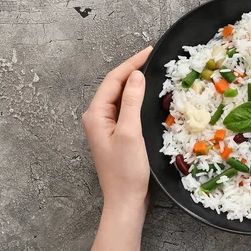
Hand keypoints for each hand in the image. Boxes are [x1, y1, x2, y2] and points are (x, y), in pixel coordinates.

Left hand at [81, 47, 152, 219]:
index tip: (150, 51)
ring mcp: (106, 127)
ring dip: (136, 84)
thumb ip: (132, 102)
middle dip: (133, 70)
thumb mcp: (130, 132)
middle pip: (115, 86)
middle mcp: (97, 118)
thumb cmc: (126, 170)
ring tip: (154, 71)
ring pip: (121, 97)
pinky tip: (150, 96)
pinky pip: (126, 109)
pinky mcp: (117, 135)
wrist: (125, 200)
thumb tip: (136, 75)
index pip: (113, 80)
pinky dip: (138, 99)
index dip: (131, 63)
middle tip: (154, 57)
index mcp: (96, 115)